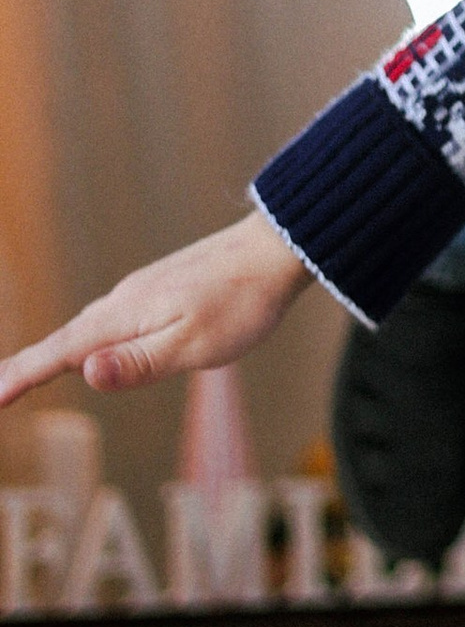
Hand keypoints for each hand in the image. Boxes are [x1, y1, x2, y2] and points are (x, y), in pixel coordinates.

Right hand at [0, 211, 311, 408]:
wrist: (276, 249)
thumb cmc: (243, 303)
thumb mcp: (194, 344)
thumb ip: (139, 362)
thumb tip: (85, 373)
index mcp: (125, 316)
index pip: (60, 353)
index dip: (23, 376)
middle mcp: (123, 301)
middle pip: (65, 341)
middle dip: (28, 368)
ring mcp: (140, 292)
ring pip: (87, 328)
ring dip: (55, 354)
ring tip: (28, 376)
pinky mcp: (159, 290)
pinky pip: (109, 319)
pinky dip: (86, 339)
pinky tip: (92, 348)